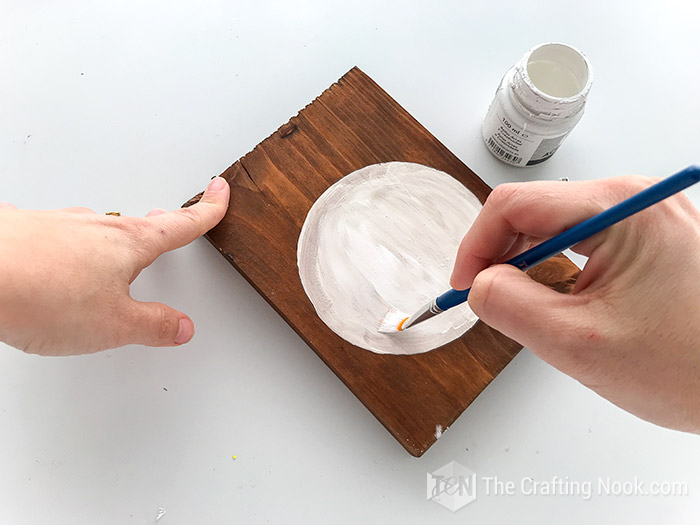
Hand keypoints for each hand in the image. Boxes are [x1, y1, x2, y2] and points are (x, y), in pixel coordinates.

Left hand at [0, 177, 229, 355]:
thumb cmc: (41, 293)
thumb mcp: (114, 324)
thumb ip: (153, 325)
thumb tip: (180, 326)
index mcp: (130, 244)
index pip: (183, 224)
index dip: (207, 210)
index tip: (220, 193)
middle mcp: (97, 226)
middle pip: (141, 224)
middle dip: (162, 225)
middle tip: (176, 221)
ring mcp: (60, 224)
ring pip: (99, 230)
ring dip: (113, 242)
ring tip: (116, 263)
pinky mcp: (26, 231)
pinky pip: (60, 238)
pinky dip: (70, 250)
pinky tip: (59, 267)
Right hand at [450, 175, 699, 432]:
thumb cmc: (694, 367)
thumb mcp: (579, 344)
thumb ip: (510, 306)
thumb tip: (478, 284)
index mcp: (619, 209)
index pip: (514, 205)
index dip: (477, 245)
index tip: (466, 285)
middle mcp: (635, 200)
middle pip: (535, 211)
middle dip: (503, 256)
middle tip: (491, 302)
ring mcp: (648, 216)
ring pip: (558, 227)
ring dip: (531, 265)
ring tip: (534, 308)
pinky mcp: (653, 237)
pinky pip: (586, 242)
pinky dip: (560, 270)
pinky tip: (565, 302)